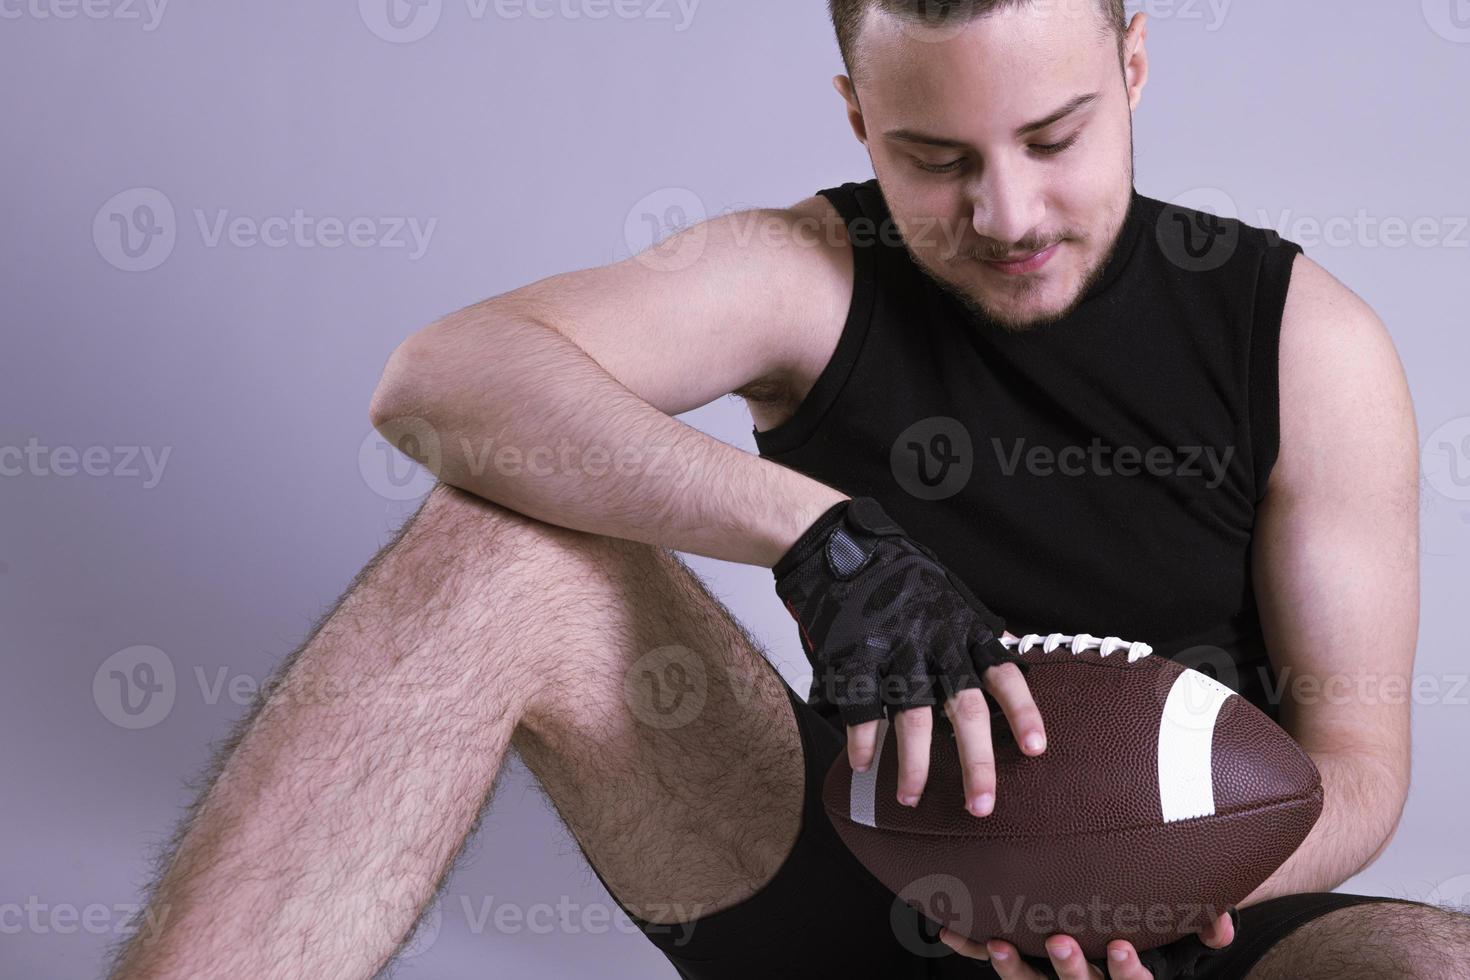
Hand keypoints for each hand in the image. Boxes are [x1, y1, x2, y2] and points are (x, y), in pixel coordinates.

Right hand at [772, 496, 1045, 813]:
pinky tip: (862, 765)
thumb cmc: (897, 575)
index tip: (1037, 749)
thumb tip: (1017, 652)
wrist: (838, 549)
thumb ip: (978, 631)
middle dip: (976, 764)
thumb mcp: (950, 595)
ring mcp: (893, 652)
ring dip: (914, 766)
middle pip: (964, 712)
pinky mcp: (853, 657)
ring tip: (911, 799)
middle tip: (982, 806)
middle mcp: (934, 645)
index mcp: (962, 631)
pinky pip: (860, 708)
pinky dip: (861, 740)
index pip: (1004, 676)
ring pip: (912, 719)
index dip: (1022, 713)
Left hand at [936, 910, 1235, 979]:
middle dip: (1070, 968)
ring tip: (997, 943)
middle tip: (1058, 940)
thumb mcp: (1184, 942)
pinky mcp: (1027, 972)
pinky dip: (974, 950)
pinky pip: (1002, 967)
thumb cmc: (1157, 936)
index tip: (1120, 946)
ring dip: (1013, 967)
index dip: (1126, 971)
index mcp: (1127, 979)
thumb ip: (1205, 928)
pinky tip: (950, 933)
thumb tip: (1219, 926)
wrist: (1114, 947)